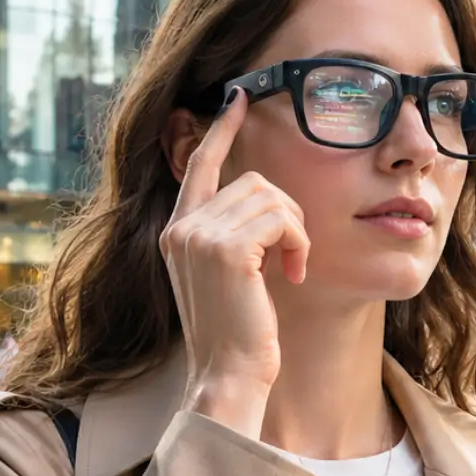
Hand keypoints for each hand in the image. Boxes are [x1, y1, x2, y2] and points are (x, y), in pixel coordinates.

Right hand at [159, 91, 310, 435]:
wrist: (228, 376)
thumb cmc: (236, 334)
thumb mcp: (226, 276)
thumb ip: (231, 236)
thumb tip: (264, 200)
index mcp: (176, 231)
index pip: (198, 163)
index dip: (222, 129)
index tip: (240, 98)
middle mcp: (181, 228)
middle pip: (252, 179)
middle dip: (287, 211)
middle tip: (293, 254)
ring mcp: (200, 237)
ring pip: (271, 196)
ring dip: (296, 230)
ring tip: (291, 269)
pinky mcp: (228, 250)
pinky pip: (283, 218)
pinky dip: (299, 242)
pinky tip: (294, 274)